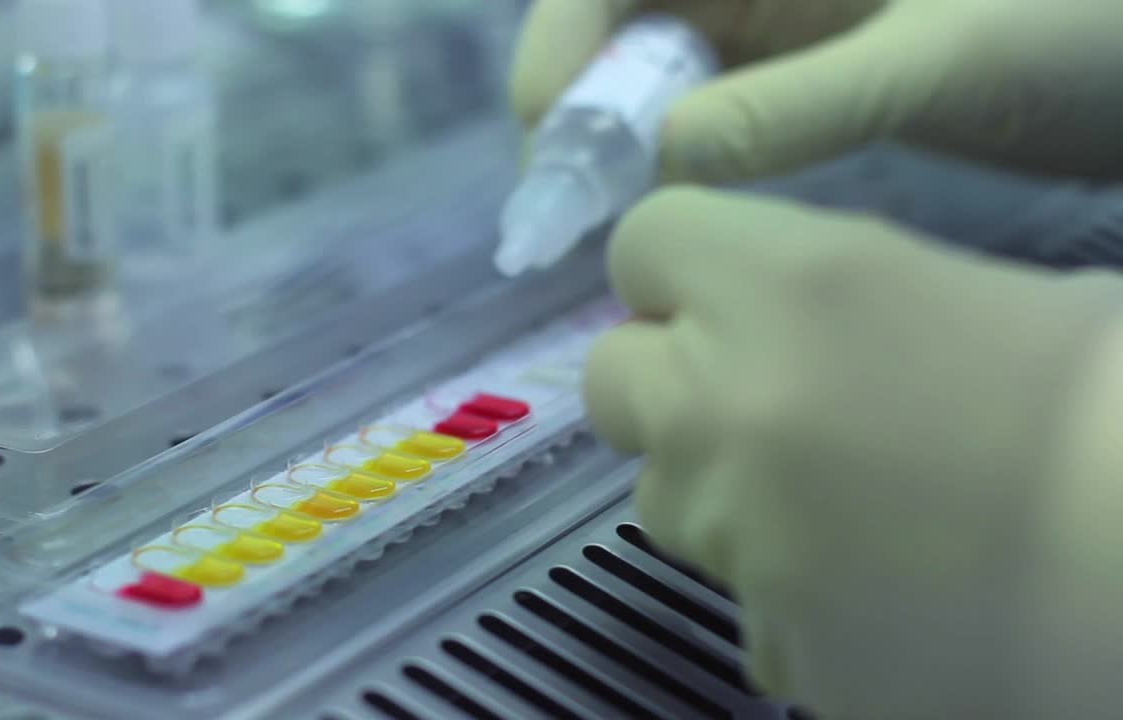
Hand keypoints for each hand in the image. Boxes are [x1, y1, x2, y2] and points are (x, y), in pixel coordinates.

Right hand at [511, 0, 1122, 183]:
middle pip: (623, 16)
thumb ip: (801, 104)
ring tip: (600, 215)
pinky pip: (704, 106)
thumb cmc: (1077, 25)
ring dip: (616, 131)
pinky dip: (669, 154)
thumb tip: (664, 153)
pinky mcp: (798, 73)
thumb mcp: (938, 60)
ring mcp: (780, 20)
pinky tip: (663, 206)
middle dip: (582, 93)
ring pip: (655, 66)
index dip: (569, 33)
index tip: (552, 127)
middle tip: (568, 196)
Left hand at [585, 186, 1122, 717]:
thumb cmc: (1106, 404)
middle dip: (670, 381)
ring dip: (720, 487)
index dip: (682, 268)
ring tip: (840, 500)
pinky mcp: (773, 642)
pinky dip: (786, 588)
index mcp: (790, 287)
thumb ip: (837, 291)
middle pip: (614, 378)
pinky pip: (738, 596)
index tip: (722, 291)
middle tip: (761, 396)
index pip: (646, 246)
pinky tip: (879, 587)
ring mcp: (736, 537)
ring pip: (664, 495)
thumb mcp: (980, 291)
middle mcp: (727, 405)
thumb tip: (787, 312)